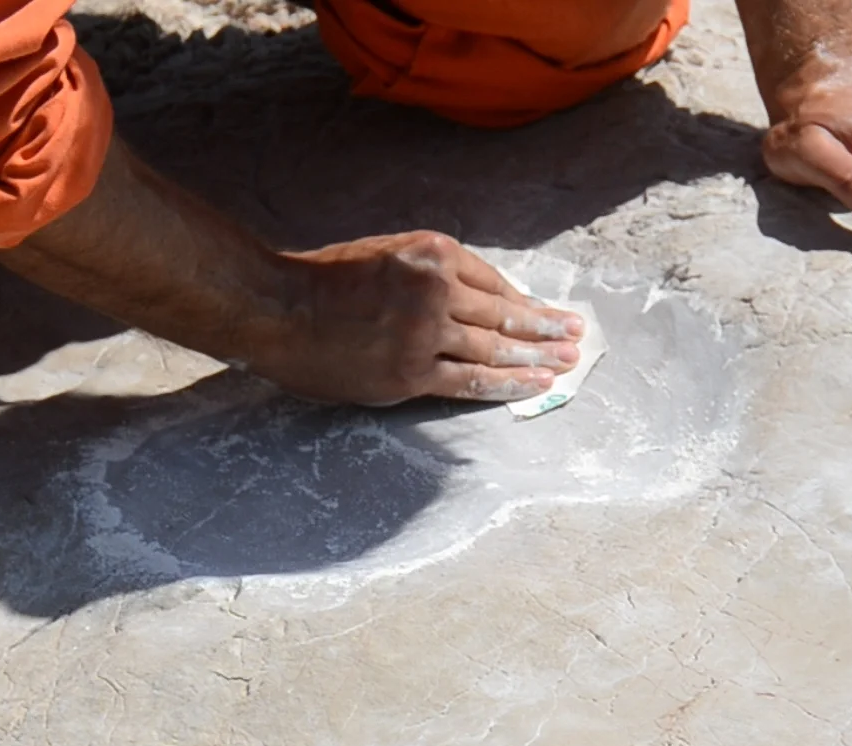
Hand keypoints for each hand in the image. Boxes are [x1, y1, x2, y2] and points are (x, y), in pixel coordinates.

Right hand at [252, 232, 582, 405]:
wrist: (276, 308)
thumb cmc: (320, 280)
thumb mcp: (383, 254)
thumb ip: (425, 273)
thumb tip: (467, 301)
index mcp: (431, 252)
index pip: (492, 281)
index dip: (524, 300)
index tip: (547, 311)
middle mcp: (436, 289)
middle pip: (503, 313)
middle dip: (544, 327)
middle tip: (576, 336)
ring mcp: (424, 333)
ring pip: (493, 348)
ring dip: (536, 358)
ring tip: (566, 364)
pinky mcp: (409, 373)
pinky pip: (467, 381)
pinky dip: (505, 384)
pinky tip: (533, 386)